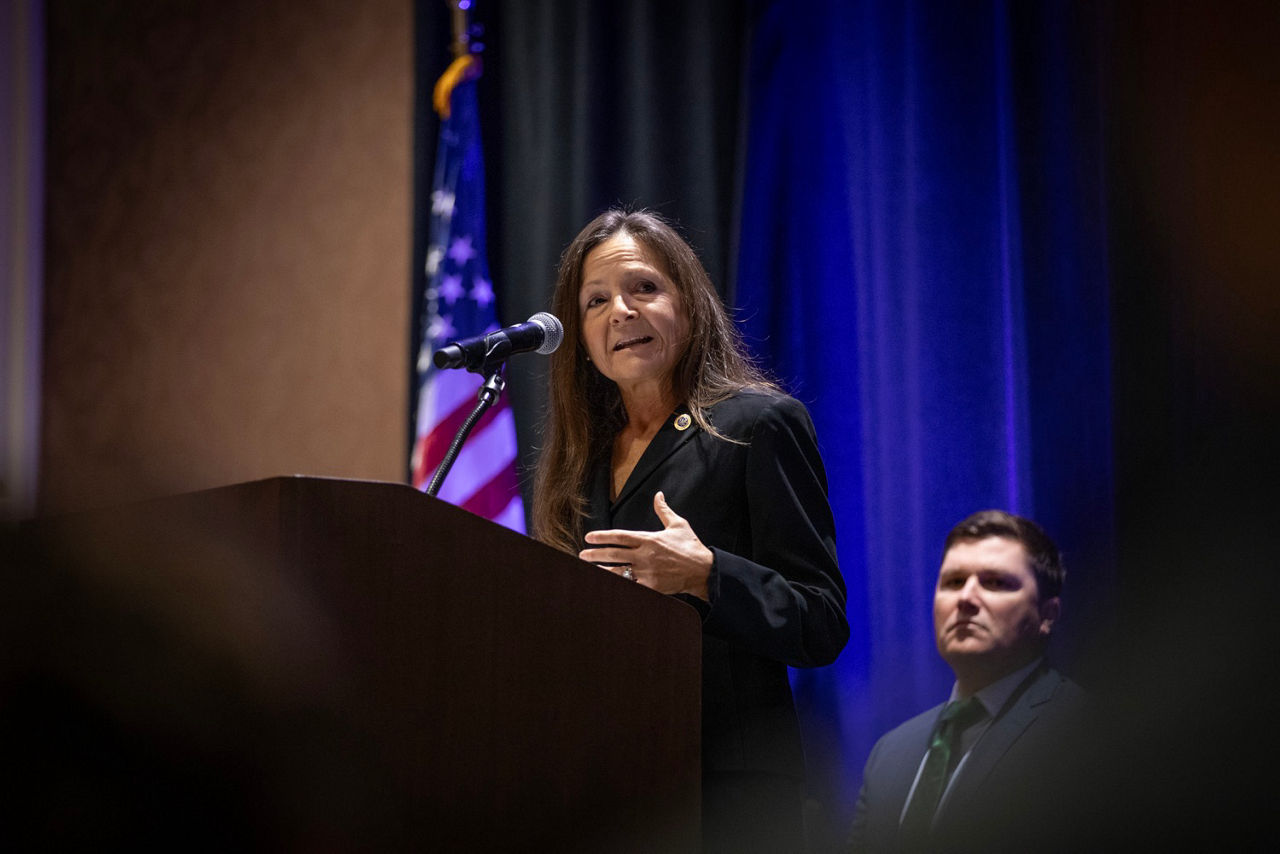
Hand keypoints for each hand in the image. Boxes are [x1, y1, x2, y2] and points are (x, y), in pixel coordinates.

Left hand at [579, 491, 713, 599]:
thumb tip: (658, 495)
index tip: (589, 537)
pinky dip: (618, 585)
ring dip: (602, 570)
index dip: (602, 536)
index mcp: (649, 539)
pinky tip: (607, 585)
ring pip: (618, 572)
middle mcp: (645, 555)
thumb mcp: (678, 524)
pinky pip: (630, 586)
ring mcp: (647, 572)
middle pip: (614, 554)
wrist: (703, 570)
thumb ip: (663, 510)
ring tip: (588, 570)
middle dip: (595, 554)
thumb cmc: (691, 546)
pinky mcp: (652, 586)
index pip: (620, 536)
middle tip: (582, 554)